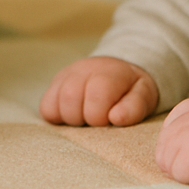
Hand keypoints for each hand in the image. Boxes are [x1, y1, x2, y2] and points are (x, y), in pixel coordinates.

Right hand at [40, 56, 158, 125]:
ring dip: (70, 119)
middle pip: (70, 99)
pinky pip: (45, 108)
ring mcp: (65, 76)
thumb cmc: (130, 88)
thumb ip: (134, 107)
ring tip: (85, 118)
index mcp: (106, 72)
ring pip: (54, 104)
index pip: (95, 97)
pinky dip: (56, 117)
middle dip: (84, 119)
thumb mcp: (143, 95)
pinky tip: (72, 116)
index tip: (109, 120)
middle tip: (96, 120)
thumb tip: (116, 118)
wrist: (116, 68)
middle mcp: (82, 69)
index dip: (101, 117)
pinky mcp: (54, 84)